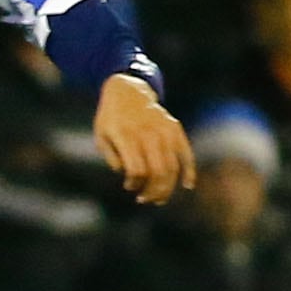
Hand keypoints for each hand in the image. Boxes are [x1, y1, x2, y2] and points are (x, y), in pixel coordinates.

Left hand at [93, 75, 193, 204]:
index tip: (128, 185)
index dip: (134, 183)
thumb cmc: (111, 119)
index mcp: (126, 135)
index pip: (136, 169)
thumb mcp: (101, 137)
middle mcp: (147, 133)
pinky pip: (185, 153)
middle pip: (157, 172)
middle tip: (145, 200)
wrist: (127, 90)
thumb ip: (112, 158)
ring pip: (172, 167)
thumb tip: (130, 178)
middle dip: (152, 192)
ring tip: (159, 199)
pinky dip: (189, 170)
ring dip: (167, 188)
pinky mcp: (175, 128)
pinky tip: (187, 185)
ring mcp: (164, 130)